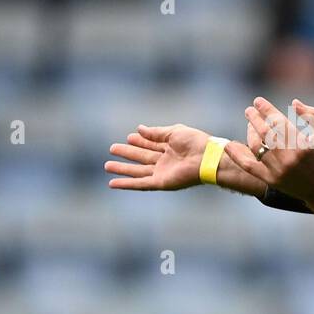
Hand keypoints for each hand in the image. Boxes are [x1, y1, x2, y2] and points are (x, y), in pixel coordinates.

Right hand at [105, 123, 266, 195]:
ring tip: (107, 165)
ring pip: (138, 171)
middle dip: (128, 153)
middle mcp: (166, 161)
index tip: (129, 137)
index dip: (140, 140)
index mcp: (171, 147)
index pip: (151, 144)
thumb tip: (139, 129)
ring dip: (123, 169)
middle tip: (112, 148)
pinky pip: (140, 184)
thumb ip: (156, 132)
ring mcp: (162, 172)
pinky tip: (113, 183)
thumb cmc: (196, 142)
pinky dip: (126, 184)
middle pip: (142, 157)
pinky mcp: (161, 183)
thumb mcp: (174, 132)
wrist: (206, 157)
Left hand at [223, 96, 313, 212]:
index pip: (278, 121)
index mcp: (301, 145)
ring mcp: (277, 170)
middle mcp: (288, 158)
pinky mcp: (271, 180)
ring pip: (256, 146)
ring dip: (250, 131)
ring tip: (249, 123)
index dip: (266, 109)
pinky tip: (228, 145)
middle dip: (254, 118)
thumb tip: (294, 102)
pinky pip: (249, 166)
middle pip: (264, 132)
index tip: (258, 101)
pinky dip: (237, 155)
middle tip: (249, 110)